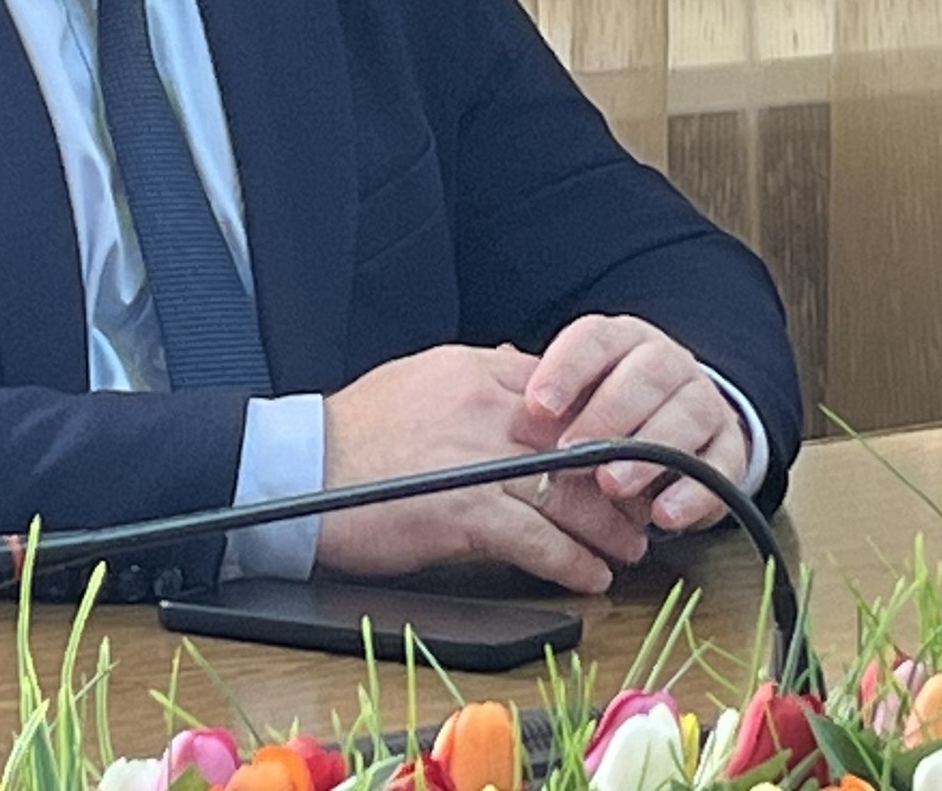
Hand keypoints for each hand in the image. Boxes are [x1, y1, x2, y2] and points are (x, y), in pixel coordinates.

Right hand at [316, 344, 650, 591]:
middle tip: (642, 508)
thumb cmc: (355, 432)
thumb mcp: (420, 376)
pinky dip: (574, 563)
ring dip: (608, 528)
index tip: (627, 452)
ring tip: (628, 549)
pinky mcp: (467, 514)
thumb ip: (478, 373)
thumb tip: (520, 364)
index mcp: (478, 372)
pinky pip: (541, 541)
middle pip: (582, 445)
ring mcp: (481, 462)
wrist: (299, 468)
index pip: (568, 392)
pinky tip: (591, 577)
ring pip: (572, 495)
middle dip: (622, 481)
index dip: (606, 426)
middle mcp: (489, 410)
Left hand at [523, 315, 747, 533]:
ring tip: (613, 485)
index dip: (566, 370)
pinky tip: (664, 514)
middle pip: (645, 375)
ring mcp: (704, 401)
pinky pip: (721, 466)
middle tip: (573, 452)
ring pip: (685, 416)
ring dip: (648, 453)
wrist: (681, 423)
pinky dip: (694, 492)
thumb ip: (546, 397)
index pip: (596, 339)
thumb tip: (498, 396)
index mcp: (622, 340)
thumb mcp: (576, 394)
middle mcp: (667, 362)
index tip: (538, 406)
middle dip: (608, 415)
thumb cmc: (609, 408)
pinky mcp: (730, 446)